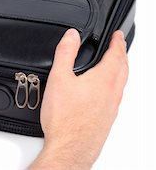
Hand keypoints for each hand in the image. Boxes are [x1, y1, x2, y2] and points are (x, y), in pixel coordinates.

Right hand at [29, 29, 127, 169]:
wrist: (71, 147)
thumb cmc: (65, 118)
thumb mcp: (59, 78)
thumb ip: (65, 53)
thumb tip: (72, 35)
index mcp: (104, 79)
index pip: (116, 55)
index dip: (117, 42)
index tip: (118, 35)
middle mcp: (113, 93)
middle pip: (124, 68)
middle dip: (122, 55)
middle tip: (119, 46)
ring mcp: (112, 107)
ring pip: (121, 83)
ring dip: (121, 70)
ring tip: (115, 65)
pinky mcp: (107, 118)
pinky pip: (116, 96)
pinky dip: (115, 85)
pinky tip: (104, 91)